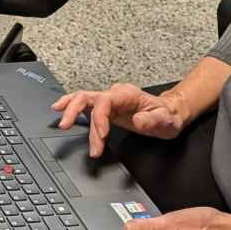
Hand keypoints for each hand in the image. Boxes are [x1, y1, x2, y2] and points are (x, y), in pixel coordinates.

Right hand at [52, 81, 185, 158]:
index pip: (105, 101)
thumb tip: (137, 121)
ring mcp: (109, 101)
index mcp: (127, 94)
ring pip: (82, 99)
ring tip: (61, 123)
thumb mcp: (166, 120)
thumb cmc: (167, 116)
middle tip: (66, 126)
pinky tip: (61, 110)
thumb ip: (152, 120)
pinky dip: (71, 107)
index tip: (100, 135)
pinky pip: (85, 106)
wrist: (169, 114)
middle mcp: (115, 95)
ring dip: (70, 111)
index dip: (99, 118)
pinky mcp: (106, 109)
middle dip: (74, 111)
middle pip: (87, 97)